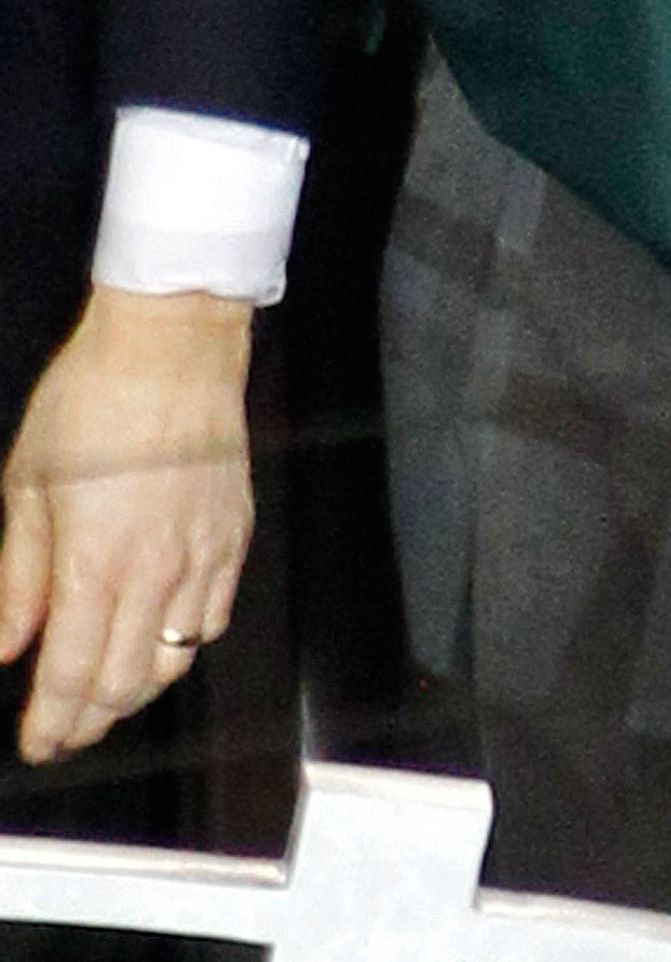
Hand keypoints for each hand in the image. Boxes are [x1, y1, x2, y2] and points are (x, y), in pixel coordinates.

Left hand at [0, 289, 252, 762]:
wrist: (172, 343)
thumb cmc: (93, 398)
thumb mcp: (26, 484)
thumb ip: (17, 576)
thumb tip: (7, 643)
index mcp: (93, 561)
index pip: (70, 676)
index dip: (50, 724)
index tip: (36, 743)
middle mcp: (153, 569)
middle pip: (124, 685)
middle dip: (88, 721)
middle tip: (63, 727)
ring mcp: (202, 554)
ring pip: (174, 661)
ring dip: (136, 689)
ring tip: (107, 688)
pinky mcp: (233, 534)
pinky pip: (214, 616)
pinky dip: (184, 642)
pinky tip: (160, 633)